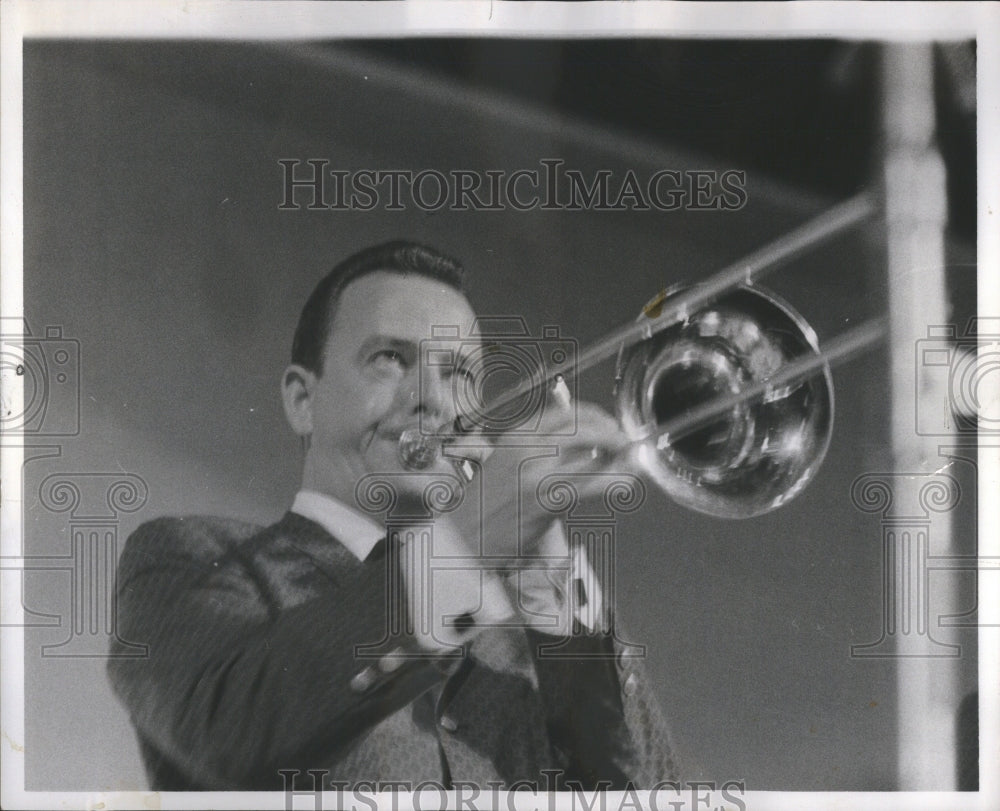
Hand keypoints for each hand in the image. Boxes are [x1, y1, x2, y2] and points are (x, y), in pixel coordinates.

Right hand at [443, 399, 631, 564]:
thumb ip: (545, 453)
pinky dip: (614, 483)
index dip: (596, 416)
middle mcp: (526, 445)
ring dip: (619, 455)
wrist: (463, 536)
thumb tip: (591, 451)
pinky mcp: (544, 498)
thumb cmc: (487, 506)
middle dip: (611, 432)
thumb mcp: (510, 465)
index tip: (611, 426)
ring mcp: (535, 470)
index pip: (566, 412)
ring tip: (631, 464)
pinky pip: (590, 485)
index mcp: (517, 434)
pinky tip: (625, 486)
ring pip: (590, 450)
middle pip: (581, 425)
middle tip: (625, 444)